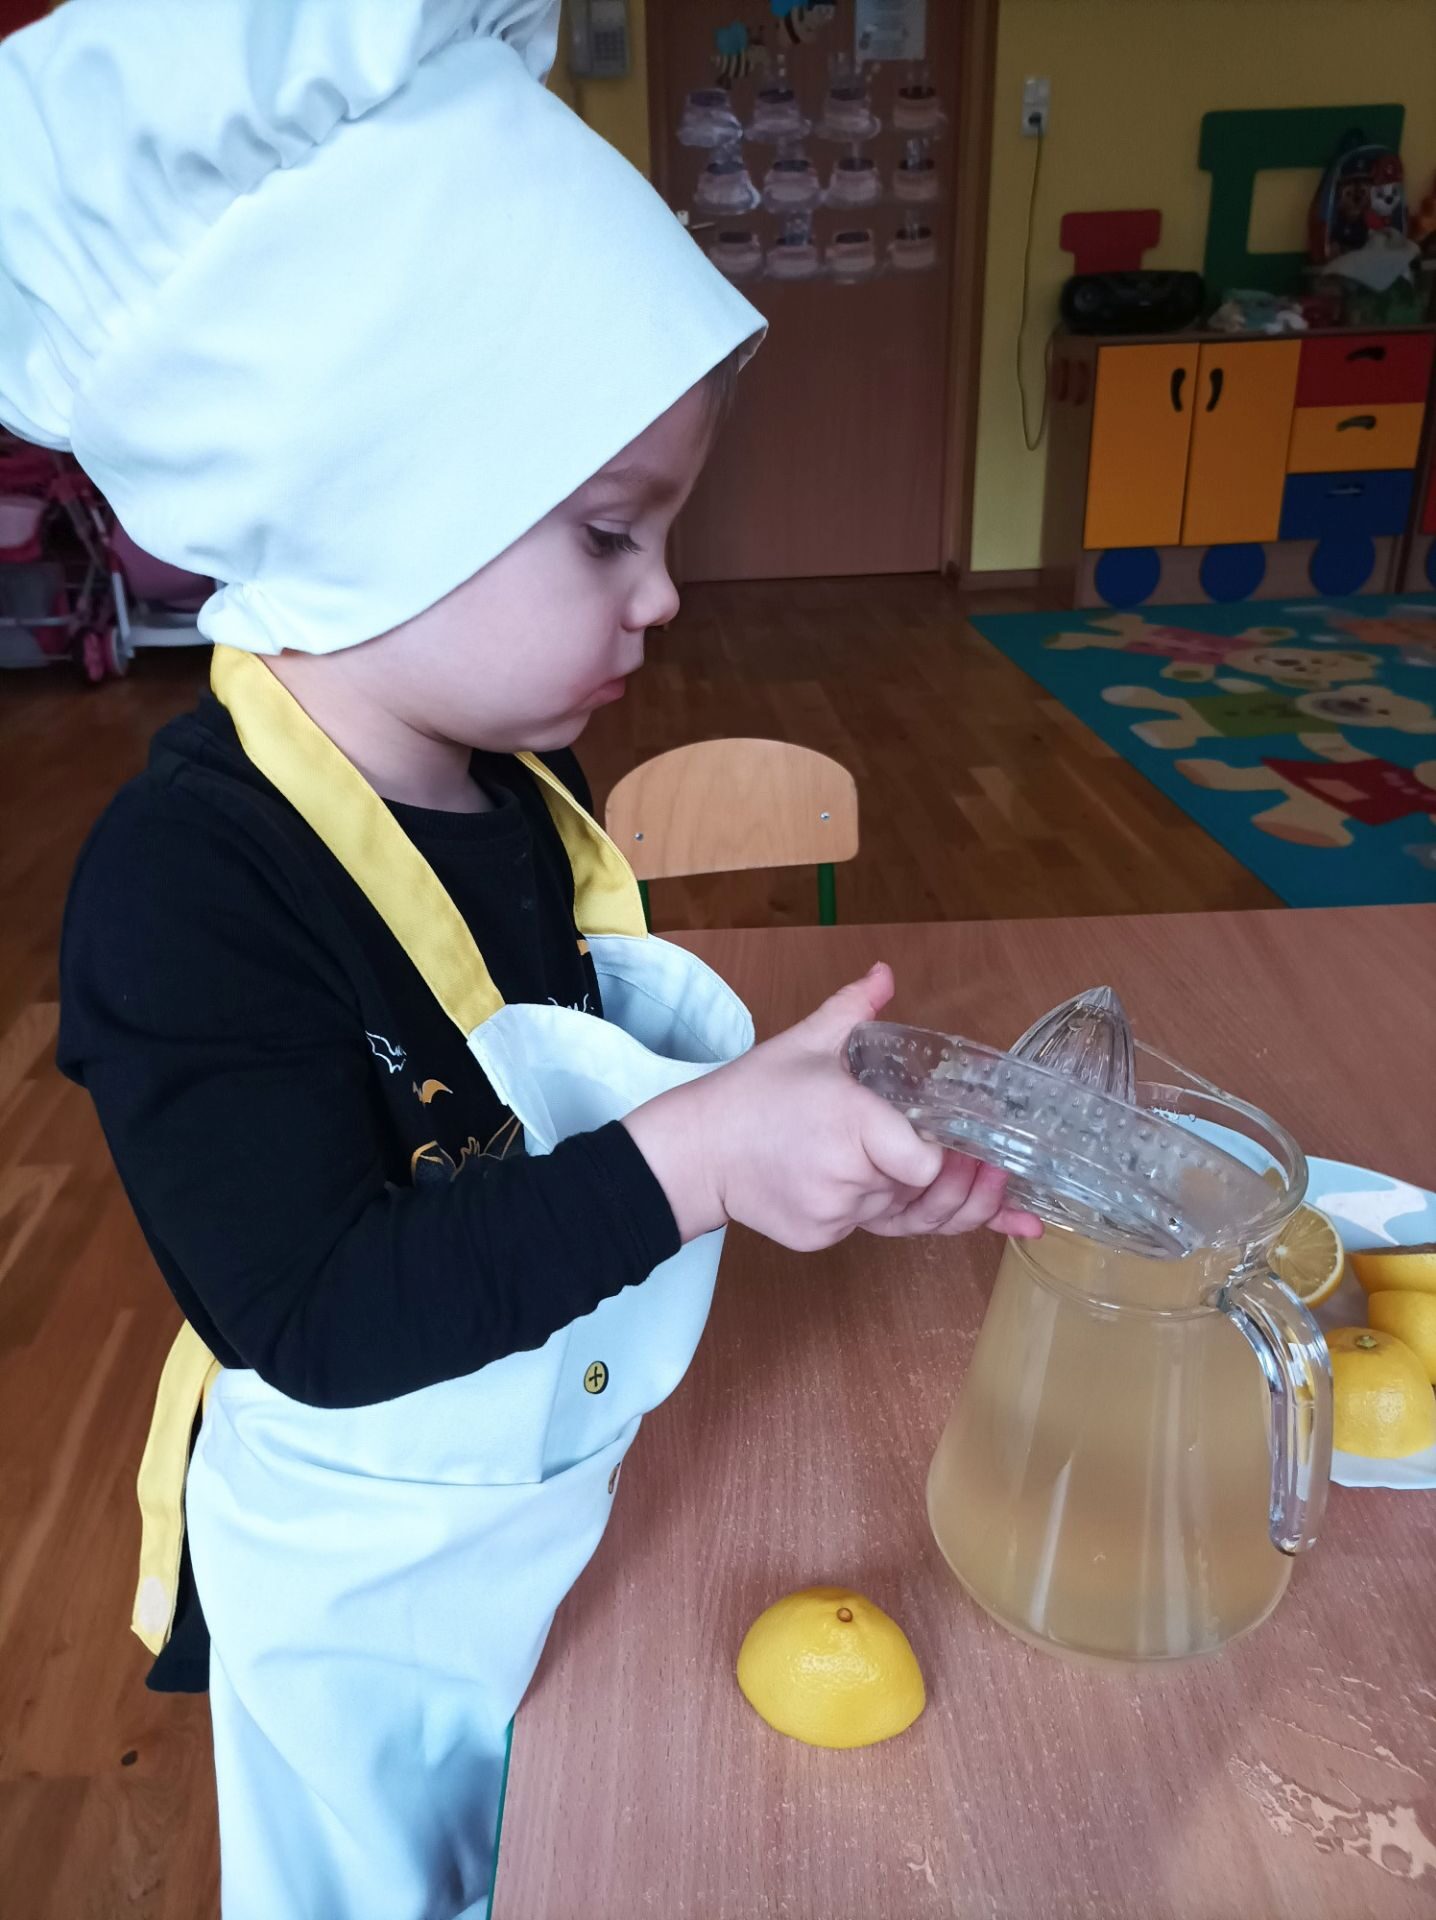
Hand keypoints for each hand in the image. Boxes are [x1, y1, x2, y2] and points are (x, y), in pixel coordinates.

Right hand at [623, 962, 1041, 1252]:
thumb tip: (884, 973)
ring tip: (985, 1196)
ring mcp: (833, 1215)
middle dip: (962, 1185)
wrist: (695, 1152)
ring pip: (902, 1217)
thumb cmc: (751, 1095)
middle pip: (923, 1192)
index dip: (951, 1161)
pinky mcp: (820, 1237)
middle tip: (997, 1173)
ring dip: (936, 1205)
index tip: (973, 1148)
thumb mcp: (804, 1043)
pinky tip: (925, 1204)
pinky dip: (890, 1213)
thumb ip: (853, 1010)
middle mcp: (846, 1177)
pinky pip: (871, 1229)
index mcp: (852, 1123)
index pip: (925, 1163)